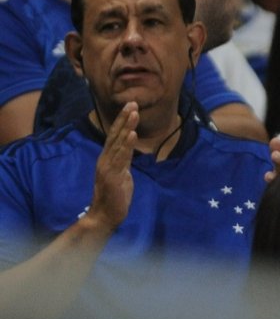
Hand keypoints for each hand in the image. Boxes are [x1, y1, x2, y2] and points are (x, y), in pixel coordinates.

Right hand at [87, 102, 138, 231]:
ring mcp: (108, 167)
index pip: (115, 136)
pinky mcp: (113, 176)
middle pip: (115, 135)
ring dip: (127, 127)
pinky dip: (127, 145)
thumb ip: (124, 161)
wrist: (105, 215)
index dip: (122, 121)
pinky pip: (121, 158)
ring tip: (134, 113)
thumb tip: (129, 149)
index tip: (131, 107)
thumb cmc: (115, 196)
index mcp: (108, 158)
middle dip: (124, 119)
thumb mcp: (122, 174)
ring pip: (119, 143)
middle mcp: (105, 160)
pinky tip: (132, 134)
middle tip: (132, 103)